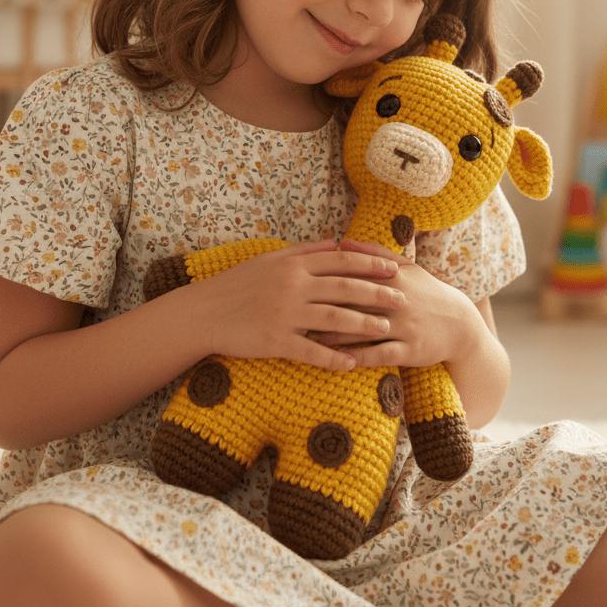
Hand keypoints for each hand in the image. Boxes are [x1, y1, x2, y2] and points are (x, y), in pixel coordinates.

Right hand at [187, 239, 404, 371]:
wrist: (204, 311)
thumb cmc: (238, 284)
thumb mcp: (270, 259)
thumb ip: (304, 251)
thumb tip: (336, 243)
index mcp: (294, 265)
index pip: (340, 262)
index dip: (370, 265)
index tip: (394, 269)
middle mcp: (293, 286)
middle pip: (344, 289)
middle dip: (377, 294)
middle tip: (402, 300)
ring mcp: (284, 314)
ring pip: (333, 318)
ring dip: (362, 324)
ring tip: (386, 329)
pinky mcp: (275, 340)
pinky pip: (310, 350)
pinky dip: (332, 357)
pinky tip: (352, 363)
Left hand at [308, 239, 484, 369]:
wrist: (459, 324)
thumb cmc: (425, 292)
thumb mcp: (406, 268)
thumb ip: (373, 254)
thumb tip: (341, 241)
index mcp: (393, 276)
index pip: (353, 274)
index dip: (325, 277)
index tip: (299, 281)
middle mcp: (397, 300)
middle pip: (354, 301)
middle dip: (323, 305)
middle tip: (294, 310)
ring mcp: (404, 326)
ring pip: (362, 329)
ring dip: (333, 334)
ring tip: (307, 337)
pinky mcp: (410, 350)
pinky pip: (379, 355)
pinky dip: (358, 358)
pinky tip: (337, 360)